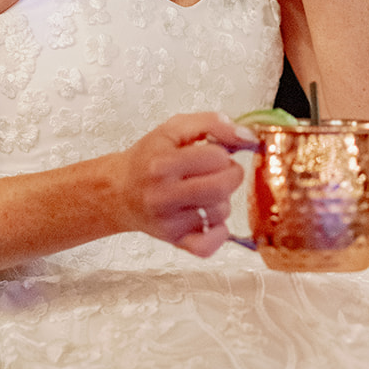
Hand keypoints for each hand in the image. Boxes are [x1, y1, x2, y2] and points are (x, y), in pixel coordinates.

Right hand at [118, 111, 248, 255]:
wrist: (120, 190)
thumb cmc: (149, 157)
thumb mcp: (174, 128)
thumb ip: (212, 123)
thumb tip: (247, 136)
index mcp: (162, 164)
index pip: (216, 157)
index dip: (223, 152)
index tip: (215, 153)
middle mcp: (163, 196)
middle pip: (221, 188)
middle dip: (231, 175)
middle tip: (221, 170)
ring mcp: (168, 223)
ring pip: (220, 213)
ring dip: (223, 200)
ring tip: (207, 191)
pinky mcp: (174, 241)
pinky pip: (208, 246)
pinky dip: (218, 233)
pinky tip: (211, 218)